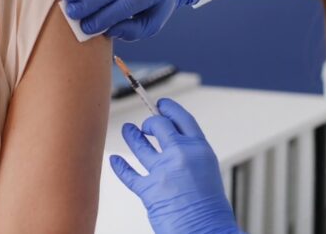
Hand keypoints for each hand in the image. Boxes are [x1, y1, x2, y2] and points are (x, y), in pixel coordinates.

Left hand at [110, 99, 241, 233]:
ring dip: (132, 136)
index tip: (162, 105)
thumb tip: (174, 146)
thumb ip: (191, 156)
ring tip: (128, 130)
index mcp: (200, 149)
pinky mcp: (148, 190)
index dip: (170, 109)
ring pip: (140, 145)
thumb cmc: (210, 209)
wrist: (207, 230)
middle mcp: (181, 155)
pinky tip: (115, 160)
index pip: (182, 120)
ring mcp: (163, 171)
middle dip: (150, 123)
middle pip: (159, 126)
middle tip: (146, 124)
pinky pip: (128, 174)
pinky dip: (119, 166)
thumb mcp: (207, 172)